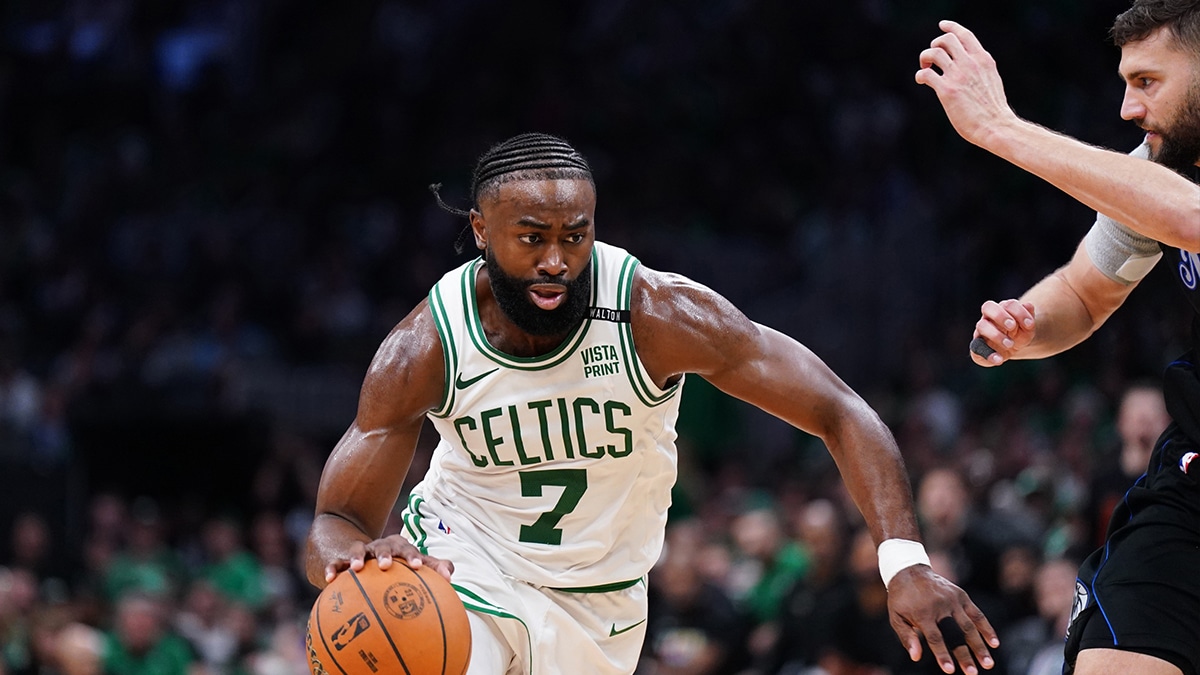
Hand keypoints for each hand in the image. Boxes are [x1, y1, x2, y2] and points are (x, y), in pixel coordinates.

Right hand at [323, 534, 455, 583]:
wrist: (362, 554)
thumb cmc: (396, 565)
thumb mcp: (413, 565)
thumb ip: (434, 569)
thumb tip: (450, 577)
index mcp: (398, 548)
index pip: (408, 549)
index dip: (414, 556)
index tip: (418, 566)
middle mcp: (379, 547)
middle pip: (384, 545)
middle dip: (385, 553)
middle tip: (387, 566)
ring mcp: (360, 552)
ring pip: (358, 550)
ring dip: (357, 557)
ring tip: (356, 568)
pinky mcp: (342, 560)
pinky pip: (335, 564)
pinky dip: (332, 569)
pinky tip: (329, 580)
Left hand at [887, 565, 998, 673]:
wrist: (909, 570)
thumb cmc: (902, 599)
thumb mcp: (896, 617)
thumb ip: (907, 637)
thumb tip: (916, 657)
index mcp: (923, 613)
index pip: (935, 638)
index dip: (943, 655)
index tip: (950, 671)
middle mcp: (940, 606)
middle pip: (956, 634)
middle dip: (965, 655)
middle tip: (973, 673)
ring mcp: (953, 600)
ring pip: (970, 626)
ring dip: (980, 646)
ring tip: (988, 664)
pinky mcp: (962, 596)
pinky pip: (977, 614)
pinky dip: (987, 628)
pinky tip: (994, 643)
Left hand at [915, 20, 1016, 147]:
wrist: (996, 126)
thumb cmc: (993, 109)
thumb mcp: (991, 79)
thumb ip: (979, 68)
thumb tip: (968, 64)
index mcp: (983, 59)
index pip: (965, 35)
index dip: (951, 27)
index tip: (942, 25)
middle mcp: (970, 63)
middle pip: (946, 40)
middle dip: (935, 45)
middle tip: (932, 59)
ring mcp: (958, 76)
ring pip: (934, 52)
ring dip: (924, 58)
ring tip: (926, 68)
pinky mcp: (947, 90)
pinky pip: (926, 73)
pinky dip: (920, 75)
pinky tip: (921, 80)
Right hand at [971, 299, 1035, 365]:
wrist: (1012, 348)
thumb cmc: (1019, 333)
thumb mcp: (1028, 327)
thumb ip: (1029, 317)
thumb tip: (1028, 305)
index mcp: (1002, 309)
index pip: (1008, 304)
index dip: (1019, 312)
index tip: (1029, 324)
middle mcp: (989, 317)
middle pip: (988, 307)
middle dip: (1000, 316)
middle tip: (1012, 327)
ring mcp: (981, 331)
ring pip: (982, 326)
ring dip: (996, 334)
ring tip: (1010, 344)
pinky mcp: (977, 346)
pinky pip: (977, 348)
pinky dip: (988, 354)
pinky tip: (999, 360)